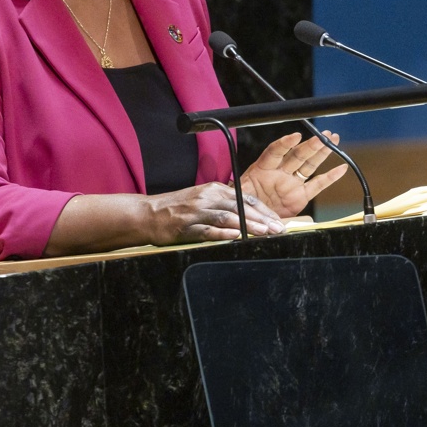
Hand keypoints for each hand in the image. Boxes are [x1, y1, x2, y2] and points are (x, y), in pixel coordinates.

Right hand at [146, 182, 286, 243]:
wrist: (147, 213)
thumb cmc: (176, 209)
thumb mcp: (202, 199)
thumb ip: (223, 205)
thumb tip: (249, 216)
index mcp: (213, 189)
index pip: (245, 198)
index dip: (264, 210)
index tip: (278, 221)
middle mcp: (206, 197)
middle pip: (240, 207)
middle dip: (262, 219)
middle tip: (278, 230)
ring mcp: (196, 212)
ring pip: (227, 217)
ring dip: (248, 225)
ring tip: (264, 233)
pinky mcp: (186, 227)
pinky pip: (207, 230)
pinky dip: (222, 233)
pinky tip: (236, 237)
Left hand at [239, 131, 347, 217]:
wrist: (250, 218)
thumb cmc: (243, 204)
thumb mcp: (240, 197)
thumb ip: (246, 196)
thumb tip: (251, 200)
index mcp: (262, 169)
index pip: (275, 152)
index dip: (285, 143)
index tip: (296, 136)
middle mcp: (279, 172)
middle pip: (297, 155)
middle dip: (311, 145)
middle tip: (324, 135)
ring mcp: (291, 183)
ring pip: (309, 164)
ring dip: (321, 152)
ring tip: (333, 139)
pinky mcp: (301, 196)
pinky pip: (317, 185)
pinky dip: (329, 177)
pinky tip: (340, 168)